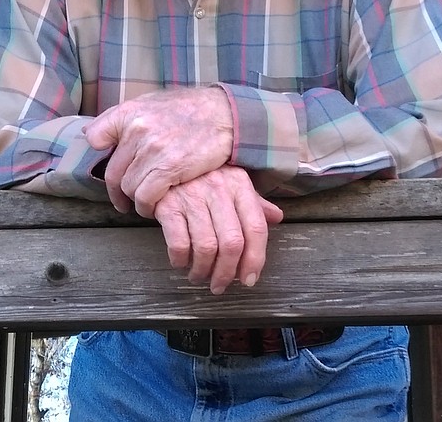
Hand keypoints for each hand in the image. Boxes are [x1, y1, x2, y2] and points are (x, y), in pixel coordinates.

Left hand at [84, 87, 233, 216]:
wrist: (225, 114)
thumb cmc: (190, 109)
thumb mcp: (153, 102)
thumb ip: (123, 117)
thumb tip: (89, 133)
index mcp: (130, 112)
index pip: (96, 136)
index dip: (101, 155)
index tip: (113, 167)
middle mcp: (137, 129)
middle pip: (113, 172)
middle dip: (117, 191)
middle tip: (124, 200)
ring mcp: (152, 149)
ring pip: (128, 188)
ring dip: (135, 200)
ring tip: (145, 202)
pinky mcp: (169, 167)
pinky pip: (145, 197)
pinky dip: (147, 206)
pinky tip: (155, 206)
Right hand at [154, 165, 283, 294]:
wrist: (164, 157)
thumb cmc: (203, 174)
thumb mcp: (231, 181)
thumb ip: (254, 202)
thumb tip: (277, 218)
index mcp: (239, 184)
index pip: (256, 228)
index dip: (255, 259)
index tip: (248, 279)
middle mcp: (218, 189)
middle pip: (232, 243)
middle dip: (227, 273)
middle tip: (220, 285)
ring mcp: (192, 197)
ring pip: (206, 247)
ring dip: (203, 271)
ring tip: (199, 276)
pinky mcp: (168, 205)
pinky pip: (178, 243)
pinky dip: (180, 260)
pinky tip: (181, 262)